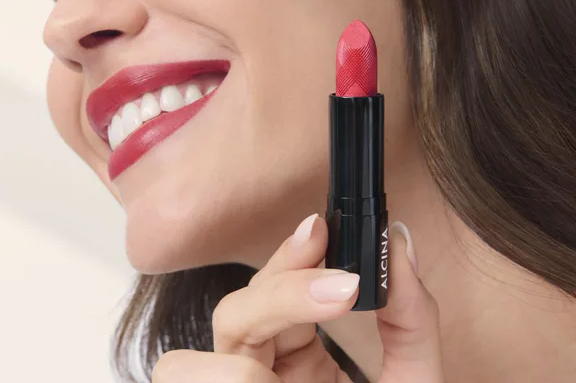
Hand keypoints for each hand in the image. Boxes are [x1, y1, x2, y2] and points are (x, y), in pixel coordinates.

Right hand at [152, 215, 443, 381]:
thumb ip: (412, 320)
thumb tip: (401, 244)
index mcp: (297, 362)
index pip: (274, 291)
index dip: (289, 256)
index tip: (319, 228)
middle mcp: (258, 378)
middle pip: (232, 315)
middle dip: (281, 295)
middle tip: (342, 289)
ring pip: (183, 365)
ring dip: (233, 368)